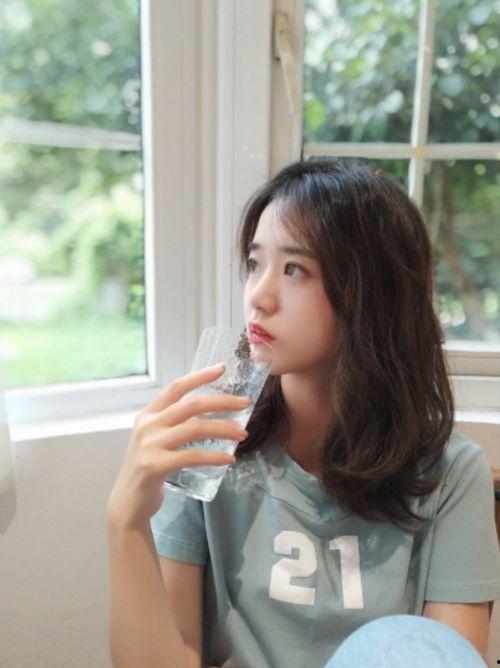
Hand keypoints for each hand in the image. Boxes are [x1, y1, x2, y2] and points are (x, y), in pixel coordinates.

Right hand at [106, 363, 250, 529]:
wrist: (128, 503)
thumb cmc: (148, 468)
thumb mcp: (154, 439)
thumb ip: (173, 423)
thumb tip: (209, 411)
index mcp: (148, 414)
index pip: (176, 387)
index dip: (200, 376)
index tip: (222, 368)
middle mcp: (147, 425)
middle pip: (191, 405)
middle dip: (223, 402)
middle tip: (245, 404)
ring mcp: (150, 444)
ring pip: (196, 428)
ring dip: (224, 429)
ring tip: (242, 434)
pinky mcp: (156, 465)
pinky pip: (193, 456)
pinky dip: (214, 456)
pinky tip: (229, 459)